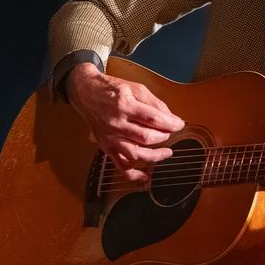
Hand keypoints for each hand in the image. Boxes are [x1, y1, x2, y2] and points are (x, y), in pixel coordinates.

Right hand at [65, 63, 183, 181]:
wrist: (85, 92)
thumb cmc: (111, 88)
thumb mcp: (135, 88)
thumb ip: (154, 103)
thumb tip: (170, 118)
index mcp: (125, 105)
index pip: (153, 119)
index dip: (170, 124)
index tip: (179, 124)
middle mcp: (116, 123)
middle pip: (146, 137)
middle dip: (164, 136)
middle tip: (170, 132)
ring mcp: (110, 137)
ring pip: (135, 154)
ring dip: (154, 156)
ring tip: (166, 152)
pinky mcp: (106, 146)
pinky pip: (120, 165)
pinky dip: (133, 174)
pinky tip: (145, 176)